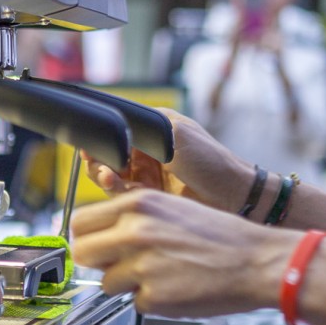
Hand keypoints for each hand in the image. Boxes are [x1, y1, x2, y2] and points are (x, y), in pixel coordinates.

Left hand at [71, 188, 294, 316]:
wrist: (255, 260)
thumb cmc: (219, 235)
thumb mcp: (170, 208)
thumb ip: (133, 218)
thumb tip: (102, 234)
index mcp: (137, 203)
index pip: (80, 221)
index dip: (87, 237)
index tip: (94, 245)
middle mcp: (134, 231)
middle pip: (83, 253)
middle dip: (97, 263)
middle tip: (118, 266)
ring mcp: (142, 265)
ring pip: (106, 283)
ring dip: (127, 285)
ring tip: (159, 275)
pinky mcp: (154, 297)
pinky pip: (136, 304)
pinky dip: (152, 302)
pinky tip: (175, 289)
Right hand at [82, 108, 253, 213]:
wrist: (234, 198)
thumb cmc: (212, 161)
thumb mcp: (177, 135)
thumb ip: (145, 129)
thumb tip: (114, 128)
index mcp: (154, 127)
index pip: (118, 126)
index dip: (103, 135)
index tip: (91, 142)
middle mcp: (148, 149)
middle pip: (110, 152)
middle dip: (99, 158)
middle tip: (97, 164)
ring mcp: (148, 174)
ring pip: (112, 174)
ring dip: (105, 175)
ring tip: (108, 177)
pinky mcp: (149, 197)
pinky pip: (123, 194)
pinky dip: (116, 191)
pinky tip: (119, 188)